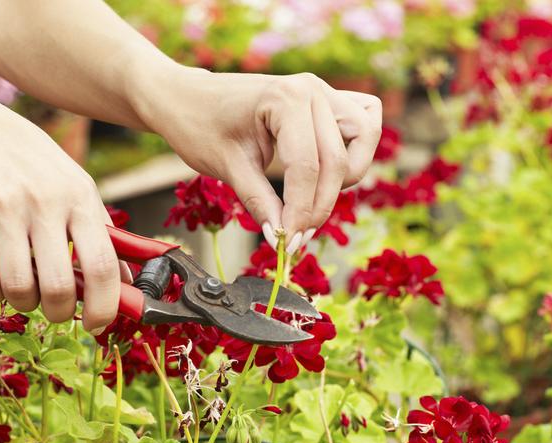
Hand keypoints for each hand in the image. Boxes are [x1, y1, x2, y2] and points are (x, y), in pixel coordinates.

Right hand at [0, 91, 125, 329]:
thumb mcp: (74, 185)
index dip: (104, 306)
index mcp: (79, 197)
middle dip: (59, 313)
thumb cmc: (30, 163)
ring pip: (18, 288)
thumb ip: (101, 232)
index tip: (97, 323)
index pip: (102, 266)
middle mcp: (44, 203)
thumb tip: (126, 283)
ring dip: (24, 304)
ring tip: (25, 292)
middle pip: (59, 286)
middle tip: (56, 310)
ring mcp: (4, 210)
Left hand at [137, 68, 381, 252]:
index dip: (301, 212)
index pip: (306, 167)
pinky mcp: (328, 100)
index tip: (288, 243)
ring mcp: (324, 91)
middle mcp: (312, 89)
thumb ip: (259, 202)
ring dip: (345, 176)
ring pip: (363, 139)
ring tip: (312, 199)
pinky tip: (330, 169)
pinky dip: (356, 147)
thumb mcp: (227, 168)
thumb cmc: (200, 125)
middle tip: (296, 235)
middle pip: (338, 161)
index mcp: (285, 99)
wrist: (187, 98)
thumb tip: (282, 236)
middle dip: (319, 206)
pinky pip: (364, 122)